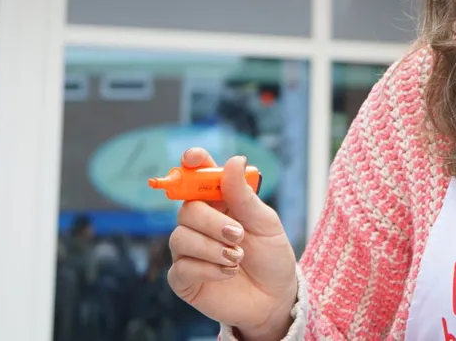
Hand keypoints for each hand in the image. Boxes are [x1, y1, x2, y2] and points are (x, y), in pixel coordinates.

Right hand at [167, 148, 297, 340]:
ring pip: (180, 237)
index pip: (199, 176)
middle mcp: (199, 223)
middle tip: (239, 235)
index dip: (193, 163)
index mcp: (219, 202)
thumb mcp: (266, 223)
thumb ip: (244, 196)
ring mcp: (188, 250)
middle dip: (213, 221)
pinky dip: (209, 268)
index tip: (194, 157)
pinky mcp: (183, 277)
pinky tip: (229, 273)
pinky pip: (182, 266)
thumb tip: (234, 161)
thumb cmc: (271, 255)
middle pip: (187, 209)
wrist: (275, 296)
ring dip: (213, 248)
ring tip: (238, 258)